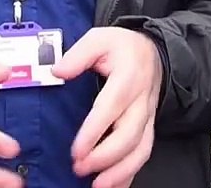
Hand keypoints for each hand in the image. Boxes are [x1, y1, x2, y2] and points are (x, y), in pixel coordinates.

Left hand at [52, 27, 163, 187]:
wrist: (154, 52)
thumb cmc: (123, 48)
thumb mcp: (100, 38)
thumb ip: (78, 54)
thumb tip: (57, 70)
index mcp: (128, 77)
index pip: (111, 107)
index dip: (95, 131)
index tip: (76, 150)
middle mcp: (140, 101)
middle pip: (129, 135)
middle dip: (105, 157)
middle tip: (80, 168)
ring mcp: (146, 117)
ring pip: (140, 149)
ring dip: (120, 171)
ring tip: (98, 186)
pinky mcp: (147, 128)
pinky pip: (143, 154)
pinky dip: (130, 174)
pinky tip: (114, 187)